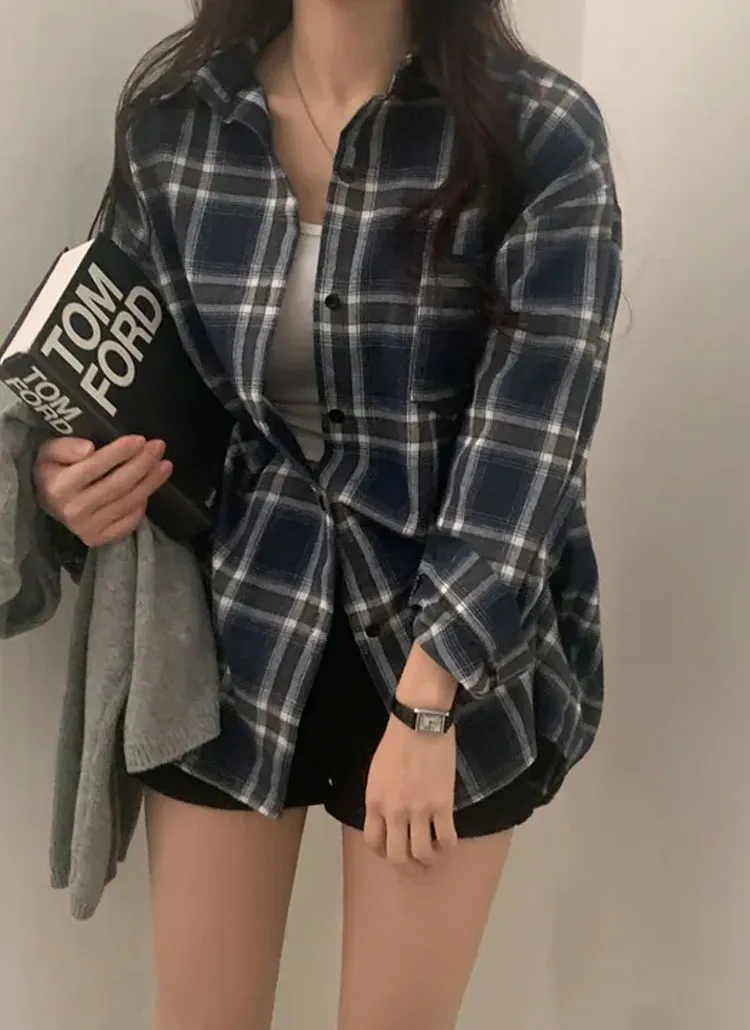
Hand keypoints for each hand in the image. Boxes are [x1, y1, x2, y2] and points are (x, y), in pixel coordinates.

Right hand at [33, 435, 172, 546]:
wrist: (48, 504)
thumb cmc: (53, 472)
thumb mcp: (48, 452)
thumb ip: (64, 447)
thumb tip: (89, 448)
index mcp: (59, 486)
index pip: (95, 467)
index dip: (119, 453)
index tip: (140, 439)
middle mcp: (74, 510)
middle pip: (118, 485)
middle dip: (142, 464)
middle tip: (158, 447)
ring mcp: (87, 528)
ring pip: (128, 502)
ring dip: (151, 482)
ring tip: (164, 464)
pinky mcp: (99, 539)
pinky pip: (129, 522)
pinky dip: (142, 505)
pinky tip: (149, 488)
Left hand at [364, 642, 458, 869]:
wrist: (419, 722)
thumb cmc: (397, 740)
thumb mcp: (377, 772)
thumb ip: (380, 797)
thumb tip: (388, 816)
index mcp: (374, 802)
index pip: (373, 842)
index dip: (384, 853)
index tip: (393, 852)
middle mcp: (393, 811)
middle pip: (397, 856)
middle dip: (407, 867)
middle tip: (417, 867)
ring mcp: (418, 810)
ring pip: (422, 853)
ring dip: (429, 860)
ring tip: (435, 855)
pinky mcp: (441, 804)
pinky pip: (446, 839)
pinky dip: (448, 847)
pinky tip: (449, 842)